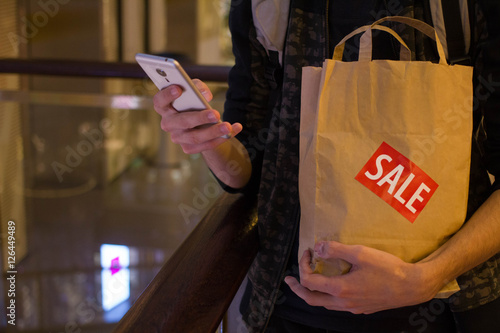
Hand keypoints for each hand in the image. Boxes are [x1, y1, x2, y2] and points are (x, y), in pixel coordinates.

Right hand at [153, 79, 242, 153]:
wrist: (199, 121)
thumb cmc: (193, 100)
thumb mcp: (194, 88)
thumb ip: (197, 87)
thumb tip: (205, 96)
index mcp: (164, 107)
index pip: (159, 102)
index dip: (166, 95)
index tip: (178, 88)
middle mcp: (168, 124)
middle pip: (182, 122)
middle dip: (199, 118)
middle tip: (215, 114)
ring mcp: (177, 138)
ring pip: (195, 137)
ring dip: (213, 132)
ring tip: (228, 126)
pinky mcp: (188, 148)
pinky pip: (206, 145)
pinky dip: (222, 138)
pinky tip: (235, 129)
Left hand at [285, 241, 439, 313]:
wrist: (412, 286)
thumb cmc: (387, 268)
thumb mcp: (360, 253)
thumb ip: (336, 249)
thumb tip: (317, 247)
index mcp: (339, 289)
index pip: (309, 281)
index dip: (303, 265)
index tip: (309, 251)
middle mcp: (343, 302)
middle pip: (312, 299)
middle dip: (297, 288)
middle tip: (288, 279)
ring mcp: (352, 308)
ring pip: (324, 304)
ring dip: (312, 293)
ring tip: (307, 282)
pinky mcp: (361, 308)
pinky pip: (337, 305)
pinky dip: (327, 296)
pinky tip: (332, 286)